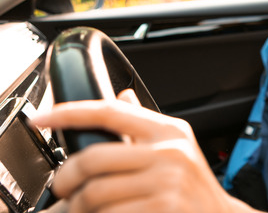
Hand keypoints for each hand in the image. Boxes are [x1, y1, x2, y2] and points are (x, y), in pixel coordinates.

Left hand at [31, 89, 255, 212]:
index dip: (70, 112)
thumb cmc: (194, 188)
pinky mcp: (162, 209)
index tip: (42, 118)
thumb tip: (123, 97)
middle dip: (66, 179)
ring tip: (81, 210)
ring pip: (95, 194)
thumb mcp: (176, 148)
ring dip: (78, 208)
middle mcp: (170, 153)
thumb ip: (144, 126)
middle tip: (63, 189)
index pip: (111, 112)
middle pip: (92, 158)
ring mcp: (167, 183)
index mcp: (169, 132)